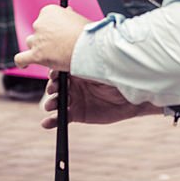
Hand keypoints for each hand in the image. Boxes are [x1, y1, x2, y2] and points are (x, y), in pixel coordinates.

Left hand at [14, 4, 91, 71]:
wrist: (88, 45)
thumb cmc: (87, 32)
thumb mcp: (78, 18)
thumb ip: (68, 16)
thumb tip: (67, 13)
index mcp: (49, 11)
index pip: (44, 18)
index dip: (52, 26)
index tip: (58, 31)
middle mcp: (40, 23)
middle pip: (37, 31)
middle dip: (46, 37)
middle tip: (58, 44)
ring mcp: (37, 39)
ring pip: (31, 43)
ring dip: (38, 48)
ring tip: (50, 54)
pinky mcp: (36, 54)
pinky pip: (21, 59)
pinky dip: (22, 62)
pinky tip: (25, 64)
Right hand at [40, 72, 159, 127]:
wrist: (132, 97)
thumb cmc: (119, 76)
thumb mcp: (103, 67)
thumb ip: (89, 64)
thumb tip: (75, 58)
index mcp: (78, 69)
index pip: (60, 69)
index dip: (54, 72)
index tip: (54, 74)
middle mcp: (73, 83)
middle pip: (55, 85)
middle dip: (51, 87)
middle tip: (53, 89)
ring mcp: (74, 99)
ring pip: (55, 101)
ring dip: (50, 103)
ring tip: (51, 105)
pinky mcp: (77, 114)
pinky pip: (61, 118)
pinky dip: (52, 121)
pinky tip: (47, 123)